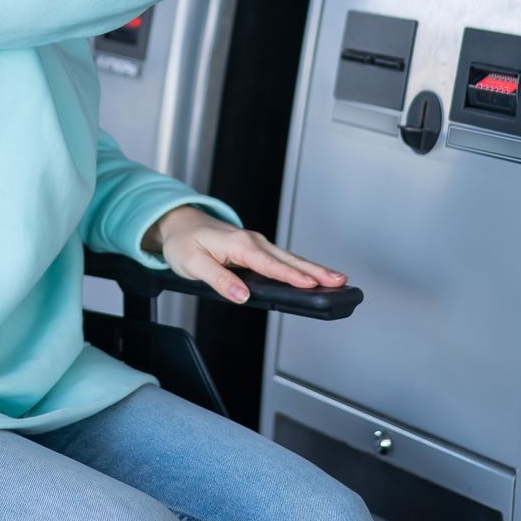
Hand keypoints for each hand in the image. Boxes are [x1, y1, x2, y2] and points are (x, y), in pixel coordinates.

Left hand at [142, 205, 347, 303]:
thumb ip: (219, 280)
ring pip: (290, 258)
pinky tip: (313, 277)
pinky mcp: (257, 249)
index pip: (269, 264)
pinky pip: (283, 259)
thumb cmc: (184, 243)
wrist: (180, 224)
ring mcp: (257, 244)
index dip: (290, 276)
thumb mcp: (193, 265)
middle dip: (316, 271)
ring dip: (313, 269)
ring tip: (337, 280)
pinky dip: (301, 267)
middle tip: (340, 281)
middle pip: (289, 259)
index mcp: (238, 244)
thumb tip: (242, 296)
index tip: (311, 285)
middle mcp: (252, 241)